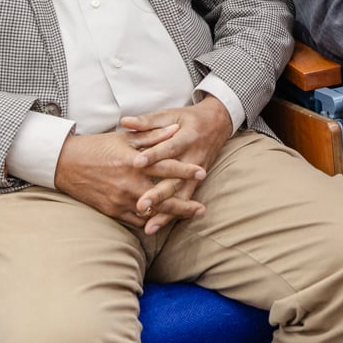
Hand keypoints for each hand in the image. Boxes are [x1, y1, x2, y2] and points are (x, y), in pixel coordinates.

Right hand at [53, 124, 204, 230]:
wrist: (65, 164)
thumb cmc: (96, 147)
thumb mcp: (125, 138)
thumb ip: (152, 135)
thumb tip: (176, 128)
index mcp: (133, 161)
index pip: (165, 167)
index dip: (185, 171)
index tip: (202, 172)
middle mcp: (128, 183)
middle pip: (163, 198)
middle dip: (184, 205)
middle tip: (201, 209)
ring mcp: (120, 200)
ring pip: (151, 213)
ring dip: (170, 216)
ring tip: (186, 217)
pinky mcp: (111, 211)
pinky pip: (135, 221)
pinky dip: (150, 221)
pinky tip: (162, 222)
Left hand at [122, 98, 233, 233]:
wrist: (217, 124)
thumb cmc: (188, 119)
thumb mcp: (170, 115)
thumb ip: (148, 121)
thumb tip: (124, 121)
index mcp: (186, 138)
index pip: (168, 148)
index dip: (153, 155)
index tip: (136, 163)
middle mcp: (193, 158)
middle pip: (175, 179)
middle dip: (158, 194)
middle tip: (140, 205)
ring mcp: (196, 174)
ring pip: (180, 195)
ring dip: (165, 212)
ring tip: (149, 226)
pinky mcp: (196, 183)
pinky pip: (183, 200)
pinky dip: (172, 215)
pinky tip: (157, 226)